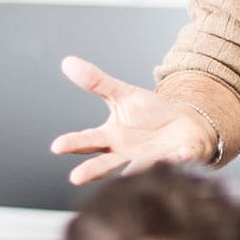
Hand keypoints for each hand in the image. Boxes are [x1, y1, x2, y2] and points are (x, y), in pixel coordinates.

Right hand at [48, 56, 215, 184]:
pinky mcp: (175, 161)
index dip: (73, 144)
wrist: (182, 126)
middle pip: (106, 163)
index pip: (88, 141)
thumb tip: (68, 62)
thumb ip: (97, 83)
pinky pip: (177, 161)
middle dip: (92, 170)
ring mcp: (149, 162)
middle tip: (75, 177)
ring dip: (134, 170)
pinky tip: (178, 157)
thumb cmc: (149, 115)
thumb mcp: (122, 95)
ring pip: (138, 169)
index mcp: (111, 139)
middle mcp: (126, 155)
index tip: (57, 146)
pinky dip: (177, 160)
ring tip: (129, 173)